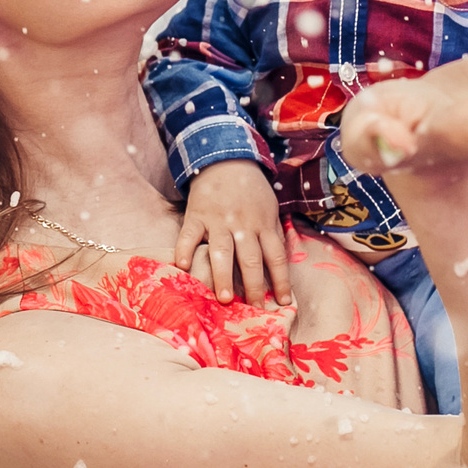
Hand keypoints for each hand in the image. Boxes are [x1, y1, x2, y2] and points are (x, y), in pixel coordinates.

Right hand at [174, 159, 291, 305]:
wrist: (225, 158)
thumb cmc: (250, 190)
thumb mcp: (269, 208)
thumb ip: (271, 235)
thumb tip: (278, 268)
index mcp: (263, 223)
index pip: (276, 256)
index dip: (282, 281)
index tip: (284, 303)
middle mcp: (242, 224)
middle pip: (250, 258)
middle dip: (254, 286)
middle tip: (254, 308)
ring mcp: (218, 221)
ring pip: (221, 251)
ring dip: (223, 275)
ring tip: (223, 298)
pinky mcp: (196, 216)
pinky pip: (189, 235)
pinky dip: (185, 249)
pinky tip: (183, 265)